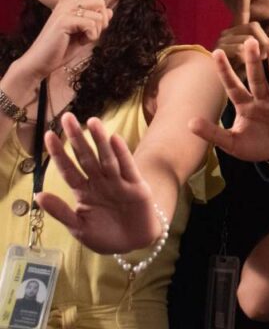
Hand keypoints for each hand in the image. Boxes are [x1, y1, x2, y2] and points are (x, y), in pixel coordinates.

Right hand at [18, 0, 110, 79]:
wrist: (42, 62)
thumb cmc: (63, 47)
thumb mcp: (85, 34)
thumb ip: (97, 22)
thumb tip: (109, 11)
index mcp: (67, 3)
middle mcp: (65, 3)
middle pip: (101, 4)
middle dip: (102, 22)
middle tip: (86, 34)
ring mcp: (64, 11)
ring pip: (100, 16)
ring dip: (96, 32)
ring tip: (79, 39)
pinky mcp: (65, 20)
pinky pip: (92, 25)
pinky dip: (91, 37)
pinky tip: (77, 41)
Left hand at [36, 113, 162, 253]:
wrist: (132, 245)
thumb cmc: (104, 235)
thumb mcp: (79, 227)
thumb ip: (60, 211)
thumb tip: (37, 196)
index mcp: (84, 191)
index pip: (68, 169)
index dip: (59, 153)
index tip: (49, 135)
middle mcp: (100, 183)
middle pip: (86, 157)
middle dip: (77, 138)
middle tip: (68, 117)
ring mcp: (118, 183)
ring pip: (106, 158)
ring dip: (99, 140)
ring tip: (92, 121)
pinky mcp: (136, 187)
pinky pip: (127, 168)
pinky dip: (122, 154)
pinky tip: (114, 139)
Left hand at [189, 38, 268, 161]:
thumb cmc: (256, 145)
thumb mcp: (232, 143)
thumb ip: (213, 133)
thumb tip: (189, 123)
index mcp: (245, 106)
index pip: (233, 86)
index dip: (225, 71)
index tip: (216, 53)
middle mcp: (263, 100)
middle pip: (257, 79)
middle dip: (253, 61)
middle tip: (250, 41)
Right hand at [215, 0, 268, 75]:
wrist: (224, 90)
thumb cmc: (244, 74)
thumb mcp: (257, 59)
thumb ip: (266, 47)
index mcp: (237, 30)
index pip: (242, 10)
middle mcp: (228, 32)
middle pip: (253, 27)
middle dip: (264, 41)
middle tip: (267, 55)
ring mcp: (222, 40)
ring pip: (248, 39)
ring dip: (257, 53)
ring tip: (253, 64)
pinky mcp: (219, 50)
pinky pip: (239, 50)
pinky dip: (246, 59)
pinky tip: (240, 65)